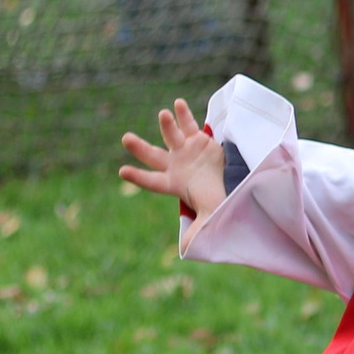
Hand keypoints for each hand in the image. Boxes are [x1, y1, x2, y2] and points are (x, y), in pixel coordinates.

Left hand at [117, 99, 224, 241]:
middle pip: (153, 156)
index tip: (122, 171)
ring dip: (166, 126)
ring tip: (163, 115)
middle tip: (126, 138)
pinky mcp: (198, 140)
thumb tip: (188, 250)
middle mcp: (175, 165)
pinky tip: (177, 104)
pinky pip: (189, 125)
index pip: (152, 181)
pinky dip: (183, 114)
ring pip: (171, 136)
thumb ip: (200, 230)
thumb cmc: (216, 200)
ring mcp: (185, 151)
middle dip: (139, 148)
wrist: (232, 182)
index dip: (139, 177)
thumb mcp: (210, 215)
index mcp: (173, 184)